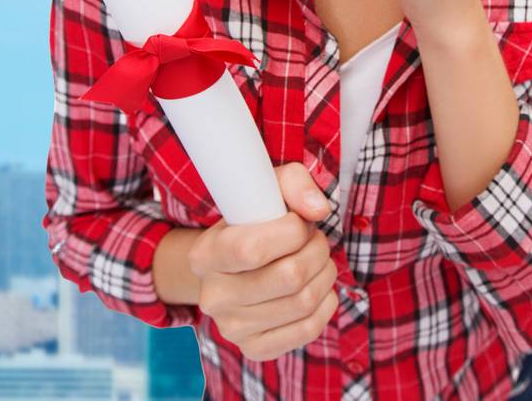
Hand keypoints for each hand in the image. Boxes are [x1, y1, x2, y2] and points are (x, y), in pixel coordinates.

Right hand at [188, 162, 338, 362]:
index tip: (299, 221)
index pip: (253, 249)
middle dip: (317, 249)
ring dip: (325, 273)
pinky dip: (326, 303)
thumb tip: (318, 211)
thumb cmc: (256, 220)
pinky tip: (317, 285)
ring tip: (316, 259)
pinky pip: (308, 329)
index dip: (293, 231)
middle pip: (289, 277)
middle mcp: (213, 296)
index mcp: (205, 255)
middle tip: (314, 239)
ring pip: (304, 302)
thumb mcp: (267, 188)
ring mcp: (232, 328)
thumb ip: (294, 183)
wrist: (236, 266)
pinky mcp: (255, 347)